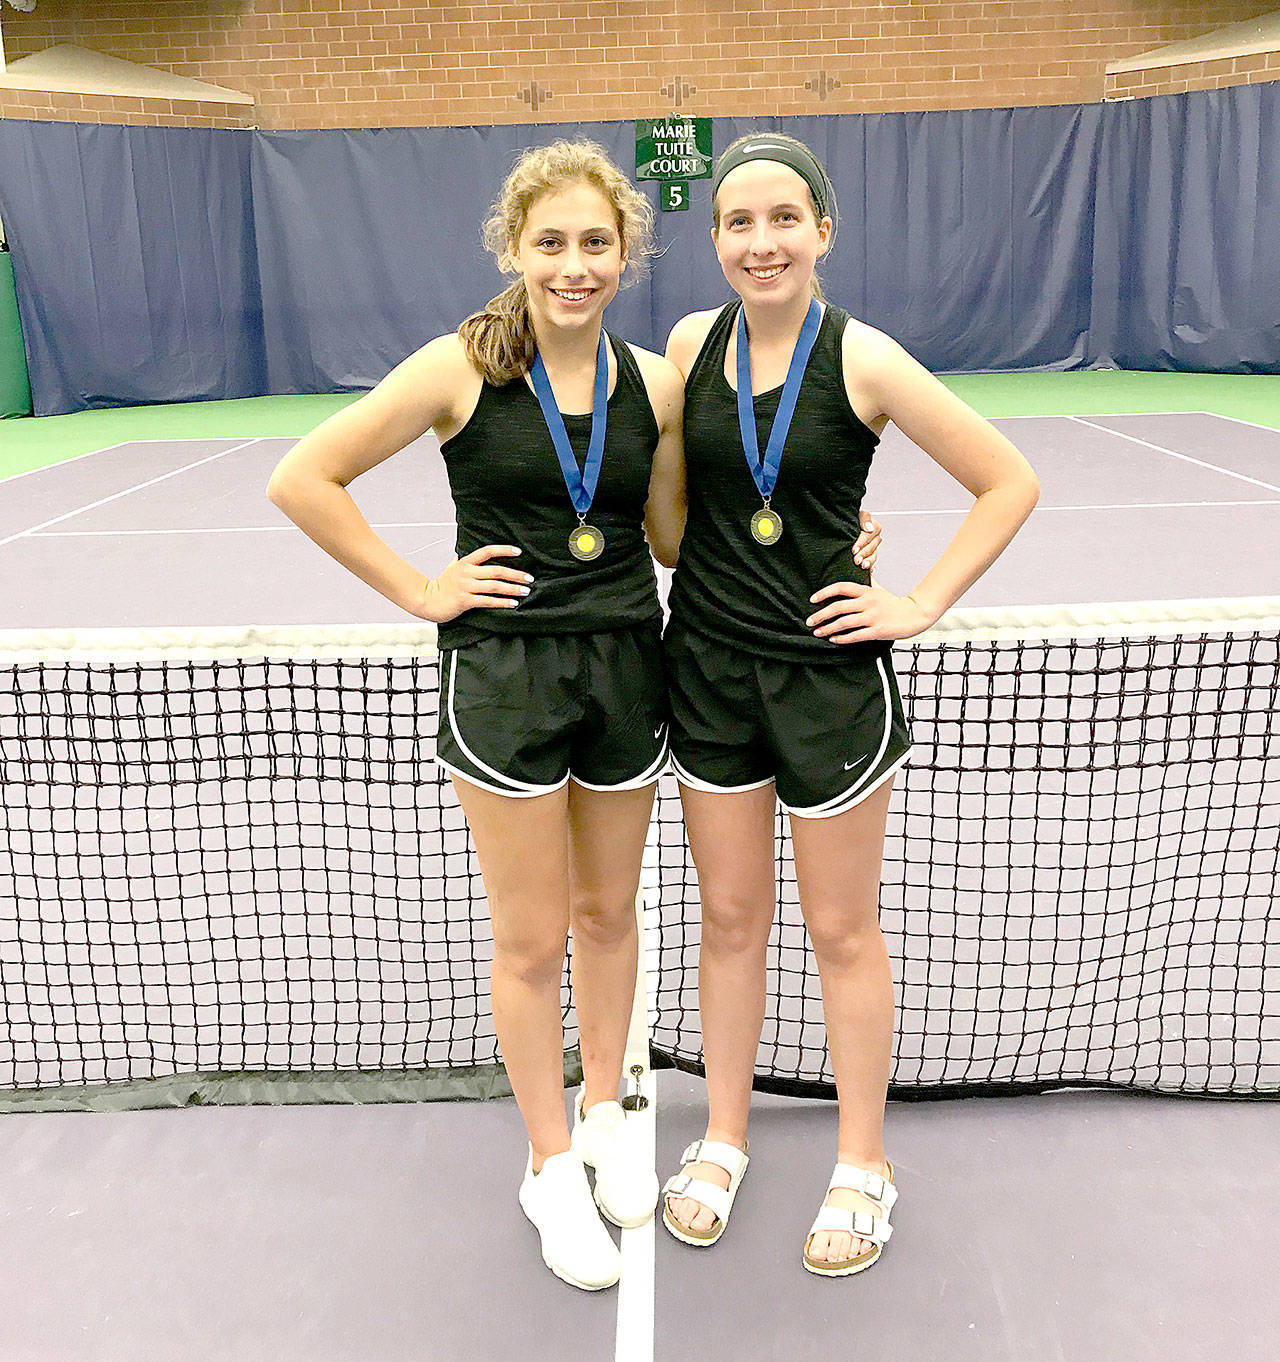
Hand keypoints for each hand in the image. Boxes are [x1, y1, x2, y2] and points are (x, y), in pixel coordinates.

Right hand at [416, 545, 531, 622]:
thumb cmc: (441, 586)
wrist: (428, 601)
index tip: (518, 552)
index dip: (503, 550)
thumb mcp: (450, 568)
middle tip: (529, 578)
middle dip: (516, 574)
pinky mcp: (465, 601)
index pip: (487, 552)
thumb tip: (461, 552)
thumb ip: (460, 561)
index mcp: (465, 563)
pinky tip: (512, 603)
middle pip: (496, 570)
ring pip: (494, 586)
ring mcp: (466, 587)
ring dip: (512, 589)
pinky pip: (488, 601)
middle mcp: (466, 573)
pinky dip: (502, 602)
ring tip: (525, 591)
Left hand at [805, 581, 933, 643]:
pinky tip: (833, 639)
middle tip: (809, 620)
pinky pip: (855, 635)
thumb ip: (866, 581)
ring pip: (844, 623)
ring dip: (828, 628)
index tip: (812, 599)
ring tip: (818, 632)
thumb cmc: (893, 603)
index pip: (841, 587)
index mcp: (866, 591)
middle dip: (821, 615)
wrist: (914, 615)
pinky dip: (842, 638)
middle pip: (839, 607)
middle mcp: (868, 603)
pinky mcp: (877, 631)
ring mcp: (872, 617)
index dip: (825, 592)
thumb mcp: (878, 589)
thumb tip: (857, 568)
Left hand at [851, 510, 881, 571]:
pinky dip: (870, 566)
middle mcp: (874, 535)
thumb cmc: (845, 521)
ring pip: (874, 554)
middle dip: (864, 553)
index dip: (862, 542)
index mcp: (872, 525)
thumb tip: (869, 528)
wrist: (838, 528)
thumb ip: (864, 518)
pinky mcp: (869, 554)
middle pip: (872, 545)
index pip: (871, 533)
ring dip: (868, 561)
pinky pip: (873, 561)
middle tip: (856, 560)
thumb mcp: (853, 515)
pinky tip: (868, 570)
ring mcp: (872, 545)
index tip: (854, 549)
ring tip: (862, 566)